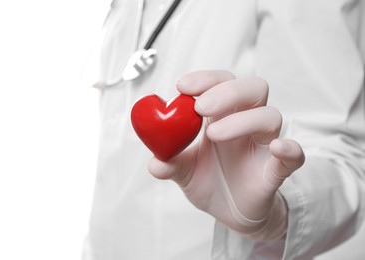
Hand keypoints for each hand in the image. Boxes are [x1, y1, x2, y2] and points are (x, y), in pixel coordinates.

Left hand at [148, 70, 304, 239]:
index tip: (182, 86)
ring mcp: (264, 146)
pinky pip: (294, 156)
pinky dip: (289, 150)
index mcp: (222, 117)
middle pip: (252, 89)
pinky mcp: (276, 171)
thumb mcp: (183, 172)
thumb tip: (154, 163)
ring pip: (270, 116)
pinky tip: (278, 148)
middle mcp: (247, 125)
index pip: (222, 83)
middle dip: (227, 91)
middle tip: (200, 107)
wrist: (230, 212)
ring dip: (242, 120)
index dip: (205, 79)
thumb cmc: (209, 181)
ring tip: (213, 135)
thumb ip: (170, 163)